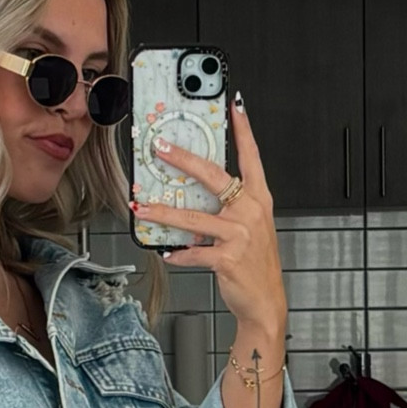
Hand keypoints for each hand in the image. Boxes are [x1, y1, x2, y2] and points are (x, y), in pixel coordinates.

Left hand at [132, 96, 286, 338]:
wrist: (265, 301)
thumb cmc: (256, 264)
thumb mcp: (251, 228)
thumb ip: (230, 208)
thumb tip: (194, 198)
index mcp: (258, 199)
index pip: (251, 156)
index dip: (243, 130)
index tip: (234, 106)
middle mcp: (249, 211)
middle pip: (212, 176)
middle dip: (182, 159)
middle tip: (160, 148)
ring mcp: (239, 234)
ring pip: (192, 217)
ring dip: (162, 213)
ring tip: (141, 208)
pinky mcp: (227, 258)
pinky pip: (193, 253)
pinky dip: (178, 254)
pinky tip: (167, 253)